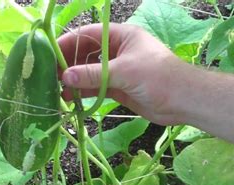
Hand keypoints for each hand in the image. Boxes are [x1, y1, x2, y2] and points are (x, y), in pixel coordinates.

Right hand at [58, 23, 185, 124]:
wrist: (184, 101)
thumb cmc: (158, 77)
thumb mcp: (124, 72)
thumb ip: (93, 75)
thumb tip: (65, 77)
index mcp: (120, 36)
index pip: (87, 35)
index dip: (67, 43)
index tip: (49, 54)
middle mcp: (116, 51)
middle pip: (85, 54)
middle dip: (68, 64)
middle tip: (50, 75)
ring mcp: (116, 70)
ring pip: (88, 72)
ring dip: (74, 80)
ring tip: (56, 90)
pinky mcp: (117, 87)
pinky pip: (95, 87)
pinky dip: (83, 92)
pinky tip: (70, 99)